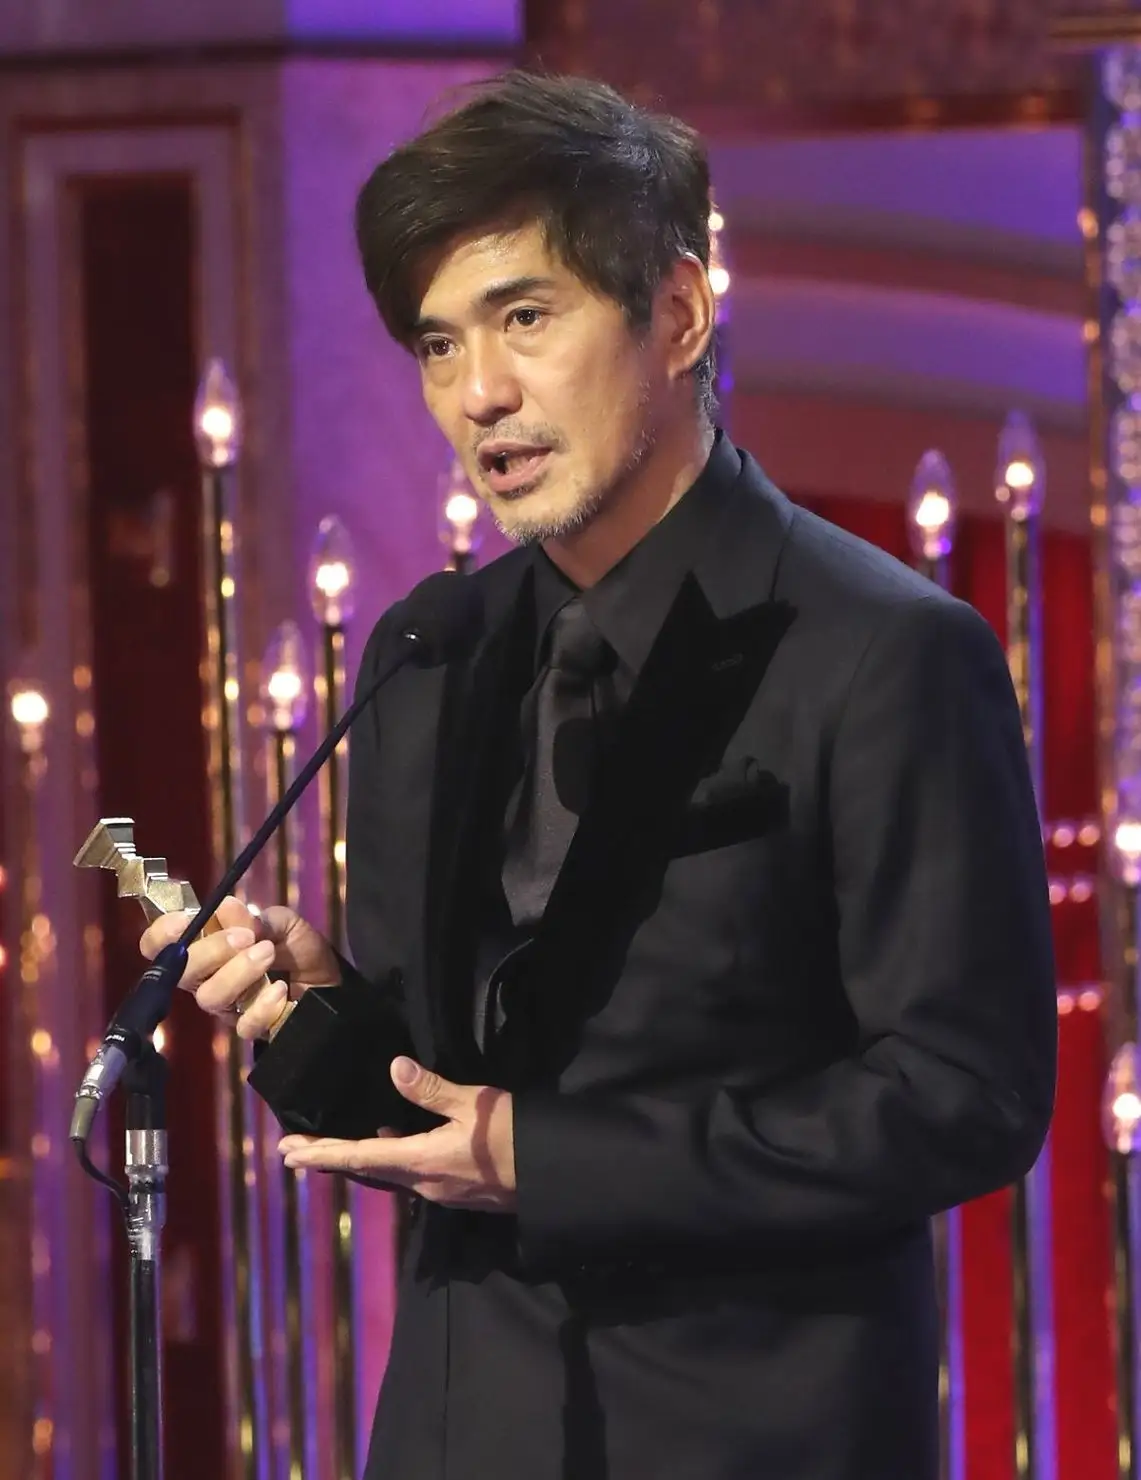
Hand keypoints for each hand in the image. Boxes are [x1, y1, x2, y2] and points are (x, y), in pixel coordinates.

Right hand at [139, 895, 339, 1040]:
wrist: (331, 983)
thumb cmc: (297, 948)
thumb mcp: (284, 923)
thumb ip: (256, 918)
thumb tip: (228, 907)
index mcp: (207, 947)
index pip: (162, 946)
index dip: (162, 935)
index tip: (184, 921)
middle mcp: (207, 979)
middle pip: (182, 972)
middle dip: (210, 950)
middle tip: (246, 936)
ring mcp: (226, 1006)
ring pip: (209, 997)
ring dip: (238, 972)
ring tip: (269, 954)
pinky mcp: (249, 1028)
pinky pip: (243, 1024)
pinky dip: (263, 1005)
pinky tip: (280, 989)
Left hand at [279, 1057, 516, 1211]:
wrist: (554, 1176)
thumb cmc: (514, 1136)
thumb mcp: (476, 1103)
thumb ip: (433, 1089)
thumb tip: (394, 1068)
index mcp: (420, 1162)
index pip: (359, 1157)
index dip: (322, 1154)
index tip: (287, 1153)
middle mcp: (422, 1184)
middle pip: (366, 1169)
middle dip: (330, 1158)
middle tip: (293, 1151)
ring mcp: (440, 1191)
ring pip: (387, 1173)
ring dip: (358, 1159)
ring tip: (331, 1145)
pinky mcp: (456, 1189)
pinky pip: (410, 1173)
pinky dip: (389, 1157)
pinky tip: (390, 1140)